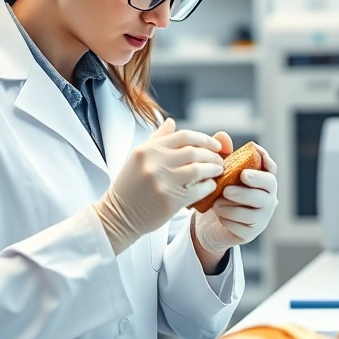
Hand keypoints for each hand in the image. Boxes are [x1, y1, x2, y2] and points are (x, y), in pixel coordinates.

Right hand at [94, 118, 223, 254]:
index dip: (205, 139)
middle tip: (220, 160)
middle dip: (213, 155)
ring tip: (218, 170)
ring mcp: (162, 182)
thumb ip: (157, 139)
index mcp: (148, 149)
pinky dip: (209, 186)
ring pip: (199, 169)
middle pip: (195, 151)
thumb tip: (172, 122)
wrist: (119, 215)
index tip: (216, 145)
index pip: (184, 136)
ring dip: (213, 169)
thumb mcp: (138, 157)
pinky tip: (211, 186)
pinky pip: (198, 189)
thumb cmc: (130, 185)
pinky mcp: (170, 200)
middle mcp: (154, 163)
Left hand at [194, 139, 277, 254]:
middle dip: (255, 180)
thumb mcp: (217, 174)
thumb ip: (221, 155)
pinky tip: (219, 216)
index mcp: (261, 182)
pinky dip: (229, 219)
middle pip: (269, 186)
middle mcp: (267, 198)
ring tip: (217, 202)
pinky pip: (243, 226)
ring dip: (235, 204)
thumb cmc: (218, 195)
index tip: (256, 151)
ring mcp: (262, 217)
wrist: (208, 225)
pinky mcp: (251, 233)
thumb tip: (222, 136)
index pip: (271, 168)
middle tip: (241, 176)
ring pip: (254, 209)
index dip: (266, 159)